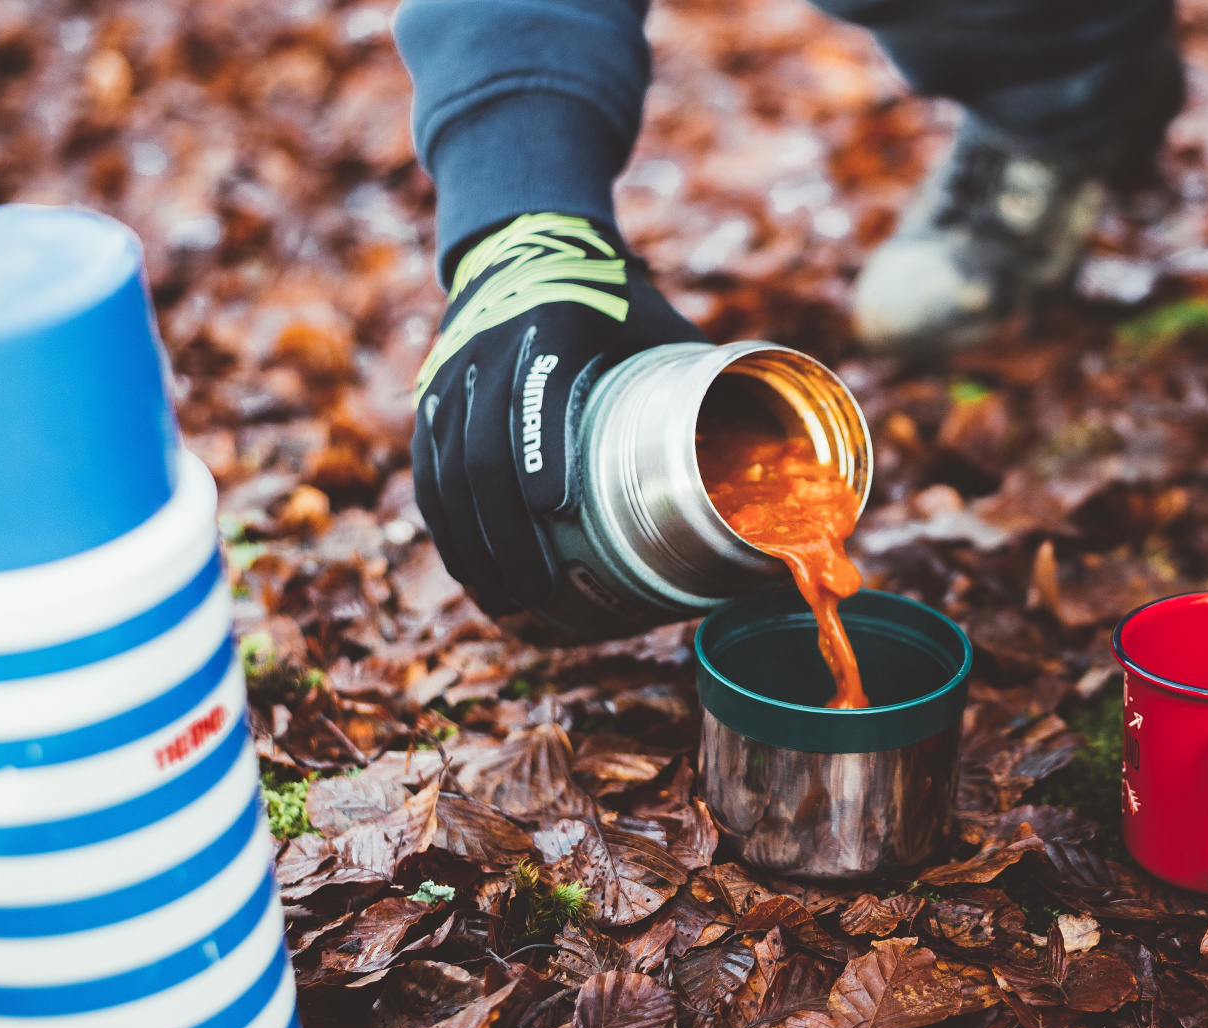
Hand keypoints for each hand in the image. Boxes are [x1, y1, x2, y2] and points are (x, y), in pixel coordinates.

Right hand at [412, 213, 703, 613]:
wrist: (528, 247)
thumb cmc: (616, 303)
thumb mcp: (661, 326)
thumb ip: (708, 385)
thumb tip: (778, 465)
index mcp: (554, 324)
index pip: (538, 389)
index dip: (541, 449)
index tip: (555, 508)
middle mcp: (489, 350)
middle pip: (482, 448)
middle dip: (504, 528)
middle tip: (538, 588)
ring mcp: (452, 376)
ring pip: (446, 469)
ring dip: (471, 542)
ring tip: (503, 601)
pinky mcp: (431, 399)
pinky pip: (429, 471)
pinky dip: (447, 527)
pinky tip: (469, 572)